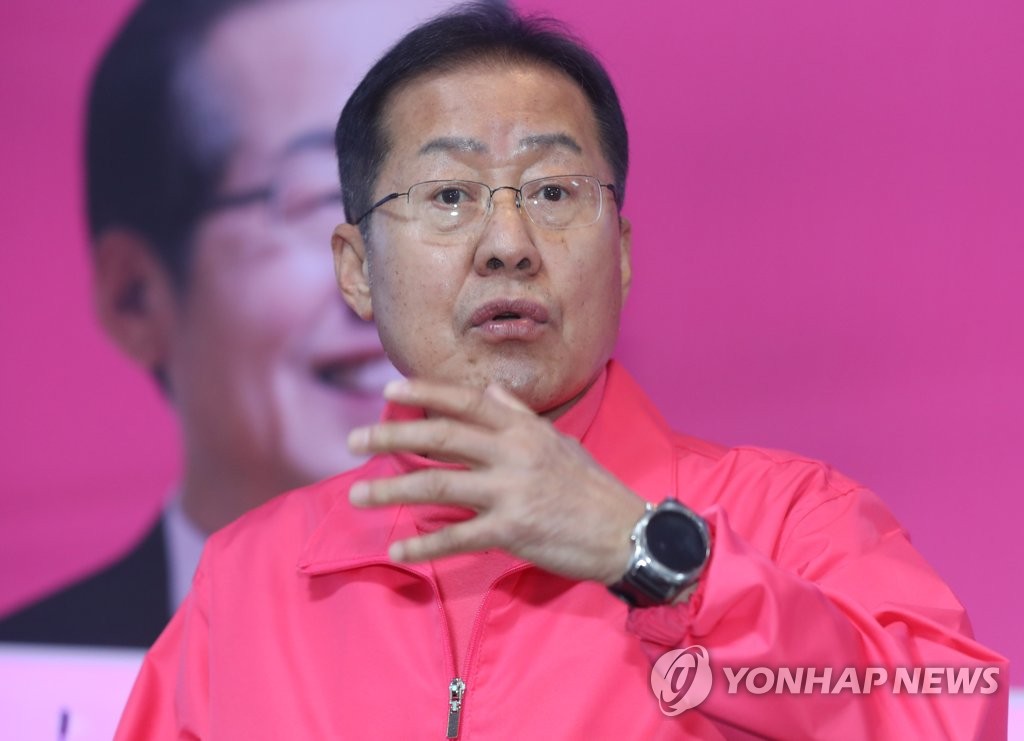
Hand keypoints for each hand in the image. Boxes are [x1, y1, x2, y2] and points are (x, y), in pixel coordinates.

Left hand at [347, 379, 647, 584]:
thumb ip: (520, 416)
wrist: (625, 532)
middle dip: (392, 436)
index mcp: (523, 430)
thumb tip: (492, 390)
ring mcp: (511, 492)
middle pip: (442, 437)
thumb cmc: (590, 487)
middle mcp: (513, 453)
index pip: (467, 402)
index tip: (389, 389)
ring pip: (439, 484)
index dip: (425, 393)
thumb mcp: (558, 441)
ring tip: (358, 496)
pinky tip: (398, 549)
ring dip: (393, 489)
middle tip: (353, 440)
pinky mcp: (513, 530)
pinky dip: (425, 546)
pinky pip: (458, 537)